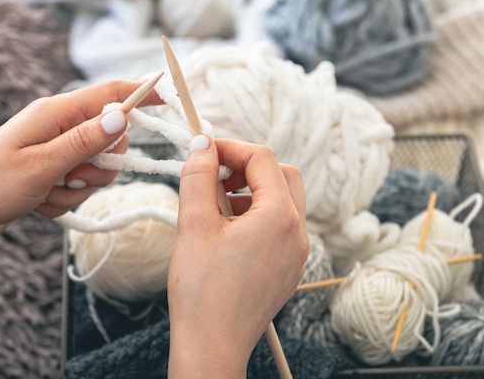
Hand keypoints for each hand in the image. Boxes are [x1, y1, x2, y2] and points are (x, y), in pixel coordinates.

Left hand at [0, 80, 161, 231]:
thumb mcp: (42, 164)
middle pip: (110, 139)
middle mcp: (59, 125)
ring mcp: (56, 147)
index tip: (170, 96)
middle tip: (72, 178)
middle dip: (100, 166)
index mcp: (57, 113)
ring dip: (77, 187)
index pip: (109, 93)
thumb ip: (86, 140)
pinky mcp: (51, 167)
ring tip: (46, 193)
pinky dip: (63, 197)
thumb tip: (123, 114)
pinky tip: (38, 201)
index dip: (142, 92)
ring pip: (96, 167)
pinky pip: (77, 184)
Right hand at [167, 136, 308, 378]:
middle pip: (281, 176)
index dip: (230, 147)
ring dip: (250, 192)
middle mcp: (297, 232)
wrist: (212, 345)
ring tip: (213, 208)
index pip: (262, 159)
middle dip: (246, 168)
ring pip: (281, 201)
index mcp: (279, 216)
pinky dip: (255, 216)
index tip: (203, 150)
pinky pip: (279, 227)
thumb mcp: (194, 224)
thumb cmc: (202, 290)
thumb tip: (202, 144)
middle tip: (213, 176)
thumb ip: (198, 177)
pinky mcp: (288, 268)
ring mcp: (296, 252)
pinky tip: (225, 232)